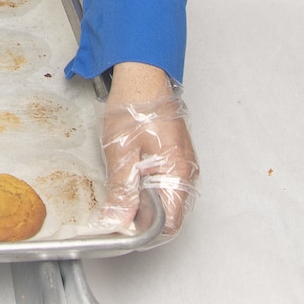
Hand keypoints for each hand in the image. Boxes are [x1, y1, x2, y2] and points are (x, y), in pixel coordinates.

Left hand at [100, 64, 198, 237]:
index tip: (121, 223)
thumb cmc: (134, 104)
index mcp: (177, 173)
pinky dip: (147, 186)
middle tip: (116, 203)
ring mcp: (184, 163)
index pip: (169, 224)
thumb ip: (122, 191)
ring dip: (143, 200)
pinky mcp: (176, 156)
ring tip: (122, 183)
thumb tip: (119, 221)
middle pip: (168, 214)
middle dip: (142, 216)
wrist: (142, 73)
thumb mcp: (121, 151)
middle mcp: (187, 171)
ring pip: (166, 199)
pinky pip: (165, 183)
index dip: (144, 229)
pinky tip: (131, 172)